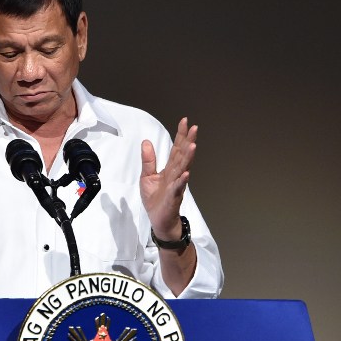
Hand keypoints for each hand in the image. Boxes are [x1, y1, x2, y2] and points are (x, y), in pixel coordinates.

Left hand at [140, 117, 197, 240]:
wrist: (158, 220)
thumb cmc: (155, 199)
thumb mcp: (147, 177)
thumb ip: (148, 160)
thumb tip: (146, 142)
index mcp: (169, 169)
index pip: (176, 149)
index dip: (180, 135)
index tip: (185, 121)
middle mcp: (175, 174)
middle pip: (183, 155)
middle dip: (188, 142)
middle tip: (194, 128)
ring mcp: (176, 185)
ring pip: (183, 169)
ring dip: (188, 158)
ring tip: (193, 146)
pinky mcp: (173, 197)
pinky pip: (178, 188)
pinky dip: (182, 181)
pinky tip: (186, 174)